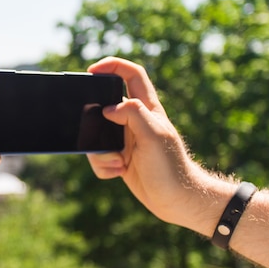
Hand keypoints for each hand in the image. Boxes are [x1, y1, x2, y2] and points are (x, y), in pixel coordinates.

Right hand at [86, 57, 209, 227]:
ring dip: (100, 152)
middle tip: (95, 133)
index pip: (131, 75)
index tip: (92, 71)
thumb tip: (107, 109)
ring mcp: (126, 140)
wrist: (176, 201)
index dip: (112, 66)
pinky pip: (99, 157)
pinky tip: (119, 173)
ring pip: (97, 136)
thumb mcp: (153, 135)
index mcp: (147, 109)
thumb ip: (132, 114)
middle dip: (94, 121)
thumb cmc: (171, 167)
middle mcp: (135, 121)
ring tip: (118, 163)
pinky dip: (103, 166)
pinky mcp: (120, 159)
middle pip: (104, 107)